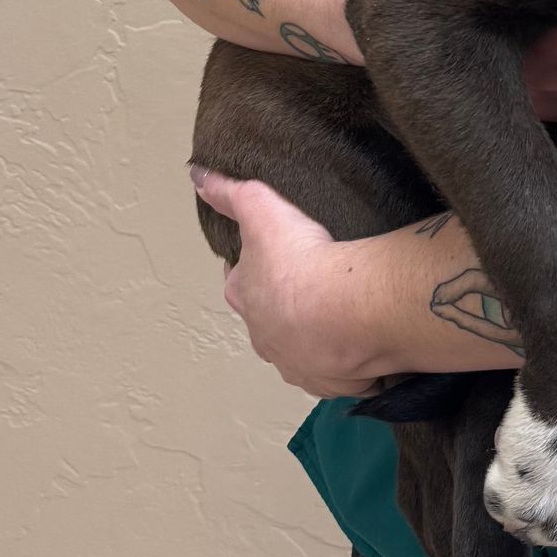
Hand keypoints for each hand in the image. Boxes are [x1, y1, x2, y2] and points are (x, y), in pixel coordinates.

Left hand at [191, 165, 404, 399]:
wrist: (341, 310)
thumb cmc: (297, 260)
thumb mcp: (260, 209)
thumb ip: (229, 193)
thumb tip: (197, 176)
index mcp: (245, 297)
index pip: (238, 281)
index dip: (250, 270)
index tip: (269, 258)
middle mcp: (263, 335)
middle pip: (267, 320)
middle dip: (282, 308)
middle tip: (309, 287)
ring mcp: (295, 362)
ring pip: (299, 348)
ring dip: (312, 337)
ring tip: (339, 316)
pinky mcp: (328, 380)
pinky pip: (333, 371)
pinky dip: (343, 360)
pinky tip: (359, 343)